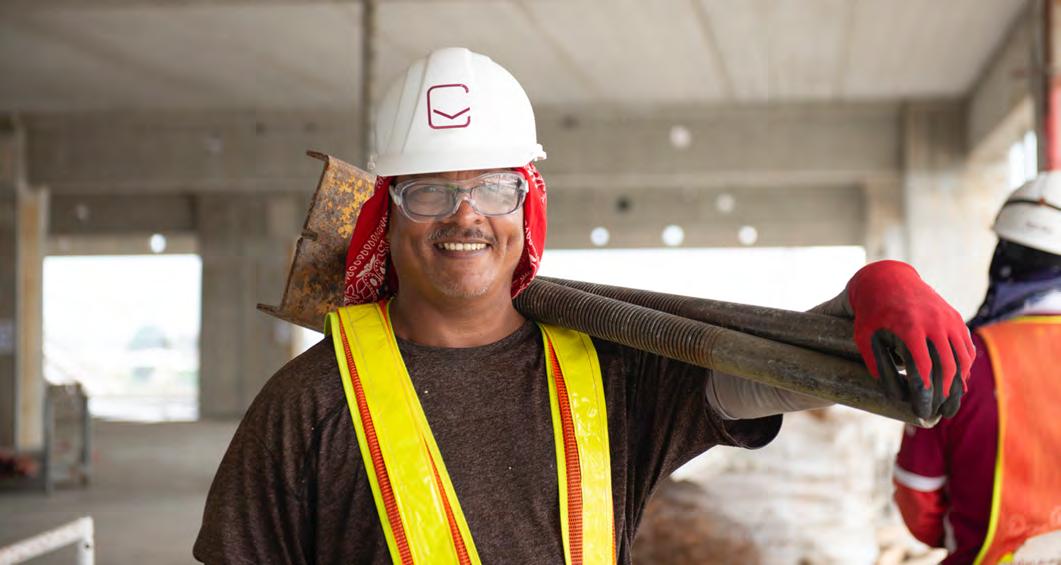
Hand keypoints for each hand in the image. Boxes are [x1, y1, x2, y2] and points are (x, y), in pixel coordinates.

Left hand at [847, 261, 974, 419]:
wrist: (888, 279)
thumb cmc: (872, 313)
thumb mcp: (865, 338)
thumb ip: (877, 366)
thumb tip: (895, 396)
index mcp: (910, 328)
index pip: (923, 370)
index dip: (924, 394)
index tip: (922, 411)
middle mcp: (934, 324)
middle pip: (947, 368)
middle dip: (944, 395)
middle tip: (940, 413)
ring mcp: (948, 320)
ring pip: (962, 359)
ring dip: (958, 385)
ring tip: (950, 404)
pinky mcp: (955, 318)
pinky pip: (966, 348)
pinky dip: (964, 367)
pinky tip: (957, 383)